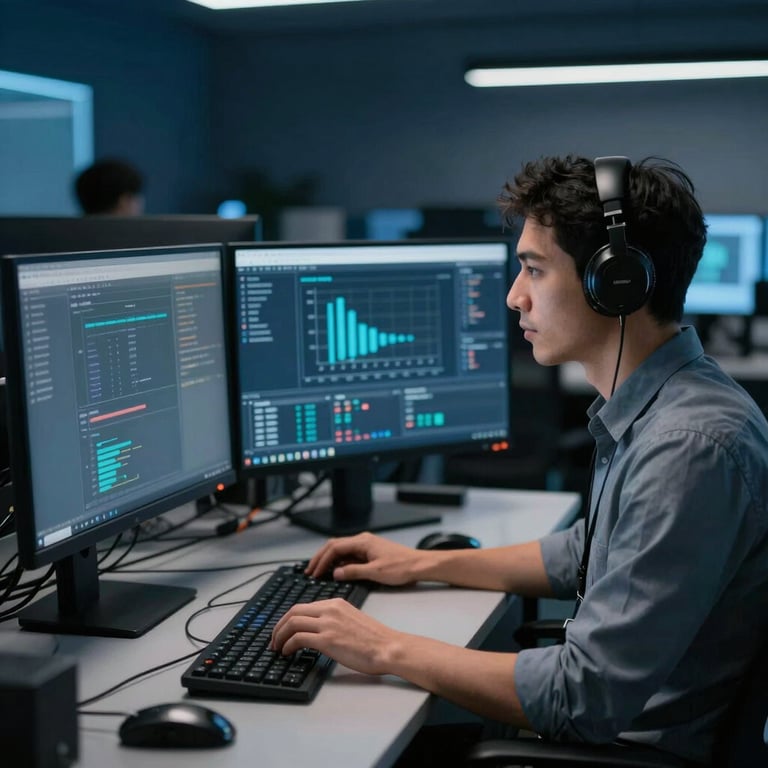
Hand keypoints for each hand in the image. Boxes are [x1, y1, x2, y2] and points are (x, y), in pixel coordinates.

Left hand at [271, 598, 400, 675]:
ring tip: (277, 648)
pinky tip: (288, 653)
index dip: (288, 619)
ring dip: (279, 636)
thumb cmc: (375, 640)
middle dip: (279, 626)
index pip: (303, 606)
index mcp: (336, 603)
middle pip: (293, 611)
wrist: (388, 647)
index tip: (282, 630)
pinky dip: (288, 645)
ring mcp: (328, 623)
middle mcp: (330, 609)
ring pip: (292, 623)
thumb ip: (335, 620)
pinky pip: (298, 638)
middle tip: (273, 640)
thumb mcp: (352, 620)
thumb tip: (318, 631)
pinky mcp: (328, 639)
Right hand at [305, 531, 422, 585]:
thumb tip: (335, 573)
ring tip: (319, 572)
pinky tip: (336, 572)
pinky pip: (350, 555)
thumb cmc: (402, 567)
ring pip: (341, 550)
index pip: (334, 548)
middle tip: (310, 571)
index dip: (322, 561)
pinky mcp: (370, 553)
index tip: (314, 573)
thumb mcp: (375, 572)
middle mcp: (363, 540)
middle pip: (334, 546)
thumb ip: (353, 572)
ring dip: (329, 560)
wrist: (420, 565)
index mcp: (362, 542)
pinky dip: (340, 562)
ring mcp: (366, 546)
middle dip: (321, 558)